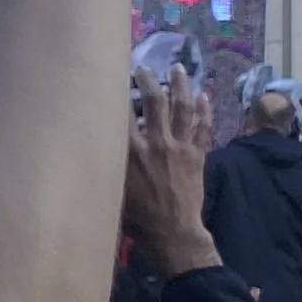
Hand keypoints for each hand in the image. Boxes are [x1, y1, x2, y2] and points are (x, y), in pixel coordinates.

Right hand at [121, 66, 220, 279]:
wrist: (172, 233)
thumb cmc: (136, 217)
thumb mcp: (113, 188)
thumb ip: (109, 163)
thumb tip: (97, 143)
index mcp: (131, 151)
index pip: (123, 111)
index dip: (118, 89)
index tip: (113, 75)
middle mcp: (156, 143)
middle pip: (154, 101)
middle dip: (149, 79)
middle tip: (143, 68)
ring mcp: (180, 147)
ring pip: (182, 107)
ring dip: (181, 85)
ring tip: (177, 69)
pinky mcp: (198, 155)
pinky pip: (203, 126)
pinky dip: (204, 109)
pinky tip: (203, 95)